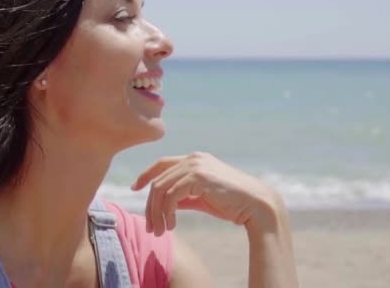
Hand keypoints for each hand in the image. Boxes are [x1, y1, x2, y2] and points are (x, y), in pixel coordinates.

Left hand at [131, 152, 284, 235]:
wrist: (255, 205)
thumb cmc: (231, 203)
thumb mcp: (201, 197)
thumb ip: (182, 195)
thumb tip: (163, 203)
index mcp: (195, 159)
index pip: (162, 163)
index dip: (145, 175)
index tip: (135, 188)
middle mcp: (193, 158)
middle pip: (158, 179)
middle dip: (150, 205)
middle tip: (150, 227)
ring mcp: (195, 166)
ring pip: (161, 188)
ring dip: (157, 212)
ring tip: (160, 230)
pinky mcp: (198, 177)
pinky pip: (171, 196)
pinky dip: (166, 212)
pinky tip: (172, 225)